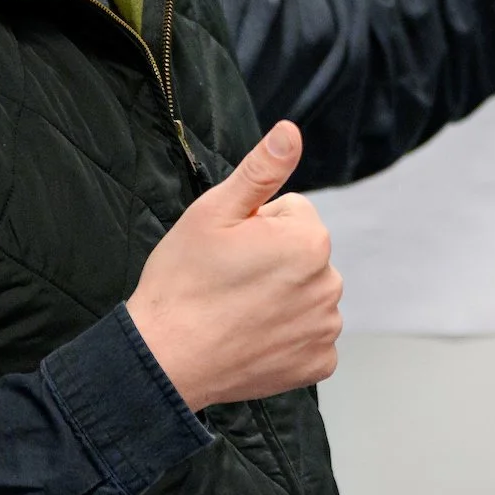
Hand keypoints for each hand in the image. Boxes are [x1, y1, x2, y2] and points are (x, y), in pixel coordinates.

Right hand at [126, 120, 342, 409]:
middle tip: (229, 281)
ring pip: (305, 293)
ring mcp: (326, 327)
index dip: (256, 226)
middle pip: (302, 254)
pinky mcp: (318, 363)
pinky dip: (285, 337)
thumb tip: (290, 131)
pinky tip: (251, 338)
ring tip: (236, 311)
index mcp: (310, 240)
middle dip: (272, 260)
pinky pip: (308, 336)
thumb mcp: (214, 212)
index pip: (292, 213)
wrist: (164, 358)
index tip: (229, 250)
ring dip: (280, 298)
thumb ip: (261, 170)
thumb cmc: (183, 282)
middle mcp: (330, 283)